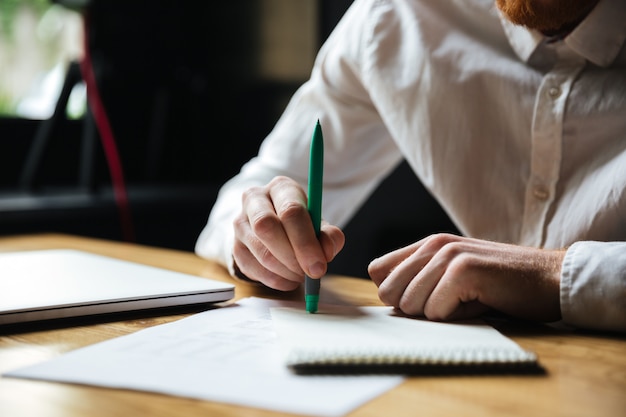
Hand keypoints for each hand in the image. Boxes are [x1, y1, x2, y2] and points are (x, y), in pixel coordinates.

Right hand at [232, 176, 344, 290]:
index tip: (319, 265)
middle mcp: (255, 199)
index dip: (306, 241)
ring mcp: (240, 222)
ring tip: (301, 275)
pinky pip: (252, 268)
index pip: (291, 210)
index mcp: (281, 187)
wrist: (277, 228)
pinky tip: (288, 279)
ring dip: (285, 271)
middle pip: (267, 226)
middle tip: (310, 273)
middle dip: (292, 256)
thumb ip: (329, 236)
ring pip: (260, 251)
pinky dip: (274, 280)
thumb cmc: (301, 224)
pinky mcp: (235, 245)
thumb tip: (326, 251)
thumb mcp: (319, 225)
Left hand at [368, 233, 564, 321]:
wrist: (550, 278)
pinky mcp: (464, 271)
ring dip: (436, 313)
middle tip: (446, 303)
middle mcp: (434, 245)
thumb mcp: (454, 275)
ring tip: (465, 300)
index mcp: (428, 245)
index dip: (393, 293)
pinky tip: (477, 302)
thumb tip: (385, 298)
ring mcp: (449, 255)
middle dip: (413, 308)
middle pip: (388, 291)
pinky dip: (454, 317)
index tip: (419, 299)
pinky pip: (435, 311)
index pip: (378, 270)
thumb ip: (421, 279)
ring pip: (410, 304)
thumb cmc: (500, 283)